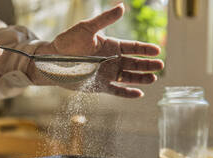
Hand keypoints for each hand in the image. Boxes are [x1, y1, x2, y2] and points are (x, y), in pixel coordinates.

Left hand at [29, 3, 163, 97]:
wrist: (52, 59)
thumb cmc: (68, 42)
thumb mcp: (86, 28)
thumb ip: (104, 20)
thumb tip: (122, 6)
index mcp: (111, 46)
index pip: (132, 47)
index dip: (145, 49)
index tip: (157, 50)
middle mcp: (111, 60)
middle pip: (134, 63)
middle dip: (147, 65)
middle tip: (160, 66)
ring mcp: (107, 74)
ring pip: (128, 77)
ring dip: (141, 79)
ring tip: (153, 79)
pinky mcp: (99, 86)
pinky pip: (116, 90)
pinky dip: (127, 93)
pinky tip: (139, 94)